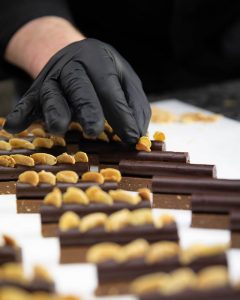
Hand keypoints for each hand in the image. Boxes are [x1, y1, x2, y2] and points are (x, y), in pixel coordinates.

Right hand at [4, 39, 150, 143]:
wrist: (74, 54)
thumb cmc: (105, 72)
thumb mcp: (125, 79)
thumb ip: (134, 104)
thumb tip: (138, 135)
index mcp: (98, 59)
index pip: (111, 88)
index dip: (121, 114)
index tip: (131, 138)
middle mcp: (72, 65)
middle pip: (79, 86)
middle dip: (86, 108)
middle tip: (94, 130)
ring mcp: (52, 78)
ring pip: (51, 94)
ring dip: (54, 112)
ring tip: (58, 130)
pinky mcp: (36, 91)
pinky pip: (26, 102)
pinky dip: (20, 115)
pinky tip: (14, 128)